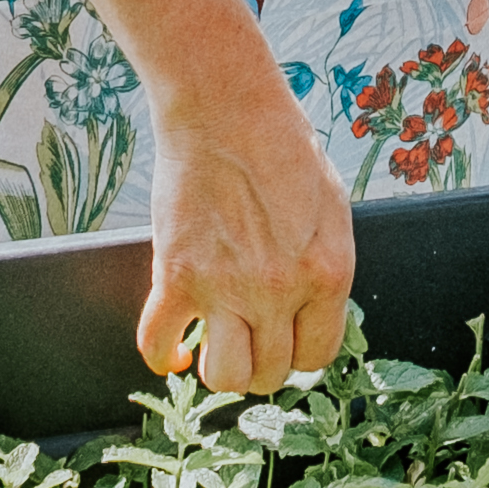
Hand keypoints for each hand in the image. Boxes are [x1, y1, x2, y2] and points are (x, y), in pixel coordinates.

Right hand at [135, 82, 353, 395]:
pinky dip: (163, 355)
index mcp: (327, 274)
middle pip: (270, 374)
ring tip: (217, 345)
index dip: (299, 354)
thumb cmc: (283, 148)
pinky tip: (175, 348)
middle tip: (249, 342)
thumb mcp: (330, 209)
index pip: (317, 357)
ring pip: (223, 377)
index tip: (285, 342)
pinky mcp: (175, 277)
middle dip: (261, 366)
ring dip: (219, 370)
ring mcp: (225, 288)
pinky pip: (158, 345)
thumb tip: (312, 311)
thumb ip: (324, 267)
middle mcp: (279, 291)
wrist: (226, 110)